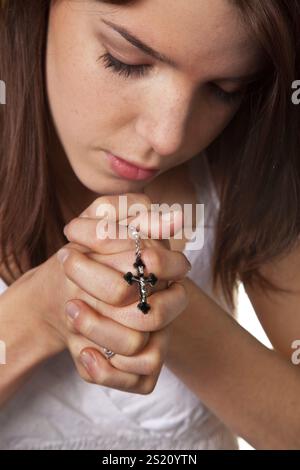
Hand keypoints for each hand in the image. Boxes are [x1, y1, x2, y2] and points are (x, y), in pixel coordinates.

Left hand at [59, 193, 190, 393]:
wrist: (66, 289)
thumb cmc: (88, 250)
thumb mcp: (103, 219)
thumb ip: (132, 212)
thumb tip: (175, 216)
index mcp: (166, 272)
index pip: (168, 268)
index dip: (138, 264)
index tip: (90, 252)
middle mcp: (166, 307)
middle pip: (150, 316)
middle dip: (106, 303)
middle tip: (72, 291)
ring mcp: (157, 338)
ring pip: (140, 350)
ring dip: (98, 332)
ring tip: (71, 311)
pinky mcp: (142, 369)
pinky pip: (139, 382)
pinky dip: (105, 371)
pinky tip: (82, 352)